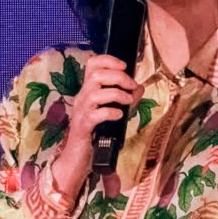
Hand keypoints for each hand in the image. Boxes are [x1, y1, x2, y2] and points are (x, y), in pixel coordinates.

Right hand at [47, 52, 138, 202]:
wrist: (78, 158)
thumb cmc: (96, 133)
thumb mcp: (112, 112)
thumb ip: (125, 99)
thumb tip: (139, 87)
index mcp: (88, 91)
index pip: (92, 65)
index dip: (108, 60)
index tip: (124, 65)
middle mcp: (82, 98)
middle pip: (95, 75)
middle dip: (118, 77)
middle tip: (131, 86)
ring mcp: (81, 112)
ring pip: (95, 93)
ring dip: (116, 94)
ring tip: (128, 101)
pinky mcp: (83, 127)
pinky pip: (95, 114)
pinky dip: (110, 112)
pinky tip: (119, 116)